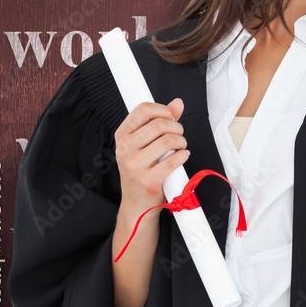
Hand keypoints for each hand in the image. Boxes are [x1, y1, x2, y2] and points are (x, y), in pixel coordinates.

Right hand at [113, 99, 188, 214]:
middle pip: (160, 124)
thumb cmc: (142, 169)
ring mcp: (135, 165)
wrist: (137, 203)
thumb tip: (177, 103)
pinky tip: (181, 157)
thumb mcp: (145, 144)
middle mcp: (125, 149)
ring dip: (181, 142)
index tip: (171, 117)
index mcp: (122, 136)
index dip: (163, 110)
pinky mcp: (148, 180)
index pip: (143, 110)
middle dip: (177, 128)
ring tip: (180, 147)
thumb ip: (161, 121)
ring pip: (169, 140)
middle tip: (179, 136)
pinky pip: (174, 160)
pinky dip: (183, 156)